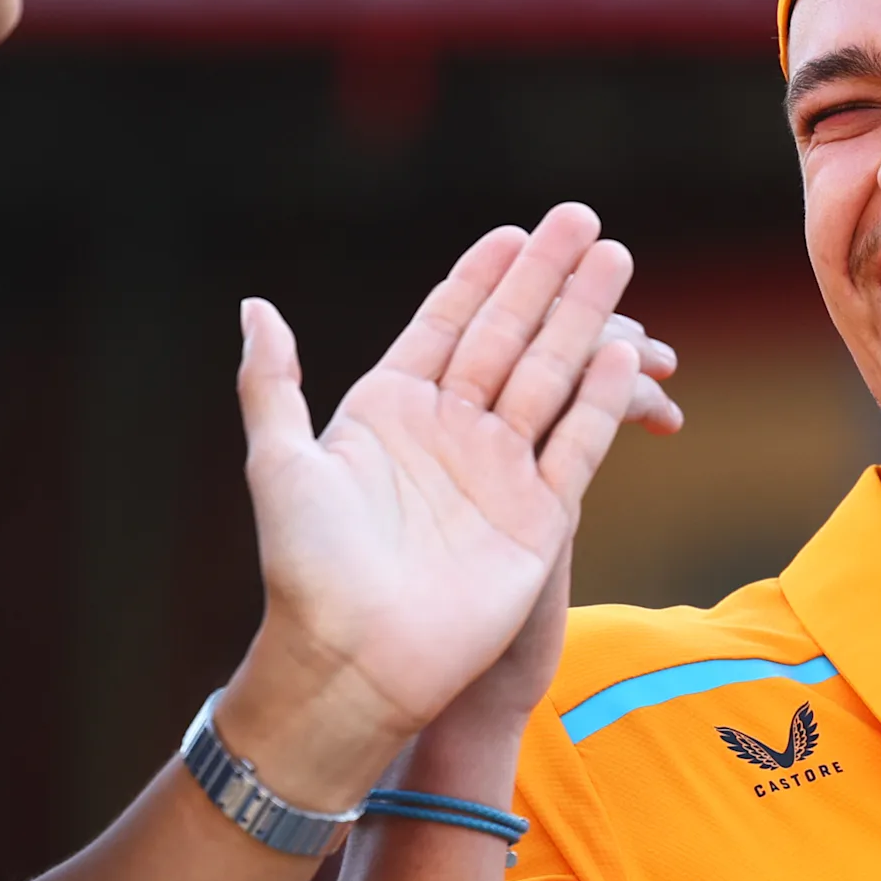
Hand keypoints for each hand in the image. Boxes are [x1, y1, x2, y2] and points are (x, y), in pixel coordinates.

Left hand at [220, 205, 679, 802]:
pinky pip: (576, 446)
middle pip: (509, 335)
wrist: (352, 663)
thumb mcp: (278, 465)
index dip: (480, 276)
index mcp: (390, 409)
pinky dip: (601, 401)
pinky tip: (624, 355)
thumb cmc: (304, 571)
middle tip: (581, 218)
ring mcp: (498, 471)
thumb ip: (271, 383)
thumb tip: (255, 306)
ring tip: (614, 261)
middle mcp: (449, 431)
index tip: (512, 230)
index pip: (445, 323)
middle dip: (545, 277)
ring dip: (583, 319)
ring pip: (550, 377)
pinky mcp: (537, 518)